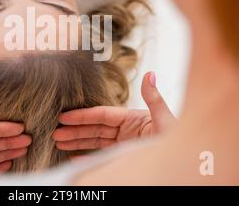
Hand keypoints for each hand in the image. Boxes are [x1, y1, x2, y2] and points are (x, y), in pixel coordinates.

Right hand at [53, 72, 175, 150]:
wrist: (184, 165)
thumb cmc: (178, 142)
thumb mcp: (166, 120)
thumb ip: (155, 99)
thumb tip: (149, 74)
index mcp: (133, 119)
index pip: (102, 116)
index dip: (83, 116)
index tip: (65, 116)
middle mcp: (126, 131)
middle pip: (95, 128)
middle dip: (74, 130)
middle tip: (54, 131)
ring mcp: (124, 145)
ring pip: (95, 141)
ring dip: (77, 142)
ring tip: (58, 142)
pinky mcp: (124, 157)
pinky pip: (102, 156)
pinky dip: (88, 156)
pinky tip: (74, 157)